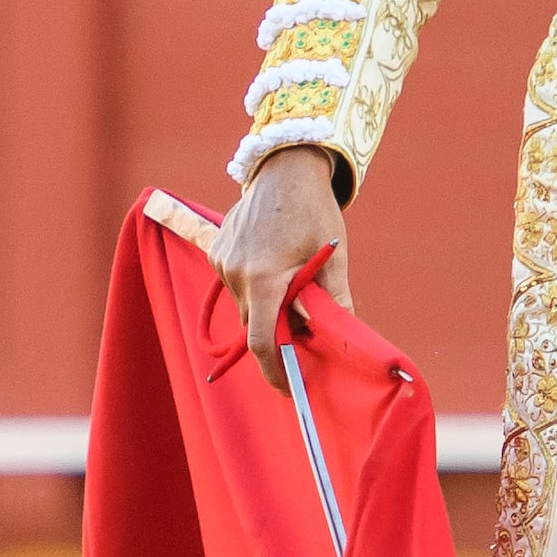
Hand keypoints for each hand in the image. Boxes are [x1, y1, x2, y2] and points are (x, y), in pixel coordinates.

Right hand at [215, 142, 349, 389]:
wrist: (285, 167)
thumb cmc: (314, 211)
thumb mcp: (332, 257)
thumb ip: (334, 301)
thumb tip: (341, 339)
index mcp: (264, 278)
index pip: (261, 341)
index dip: (276, 371)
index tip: (290, 389)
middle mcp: (234, 273)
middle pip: (254, 324)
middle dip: (278, 335)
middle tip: (305, 333)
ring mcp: (221, 261)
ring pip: (245, 304)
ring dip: (266, 308)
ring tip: (293, 285)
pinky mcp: (216, 251)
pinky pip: (235, 284)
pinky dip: (255, 287)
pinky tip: (274, 262)